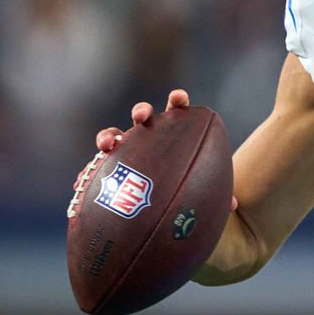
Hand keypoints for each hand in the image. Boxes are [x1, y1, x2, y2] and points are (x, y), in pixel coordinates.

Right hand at [89, 90, 237, 212]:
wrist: (163, 214)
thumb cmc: (186, 194)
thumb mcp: (202, 195)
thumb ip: (214, 196)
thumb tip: (232, 204)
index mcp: (174, 136)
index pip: (177, 112)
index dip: (177, 102)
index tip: (178, 99)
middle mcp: (149, 139)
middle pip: (144, 118)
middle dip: (141, 112)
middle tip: (142, 116)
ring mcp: (126, 152)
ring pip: (115, 136)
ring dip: (108, 136)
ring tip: (108, 144)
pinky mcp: (107, 171)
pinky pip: (95, 169)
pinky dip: (88, 173)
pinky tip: (81, 184)